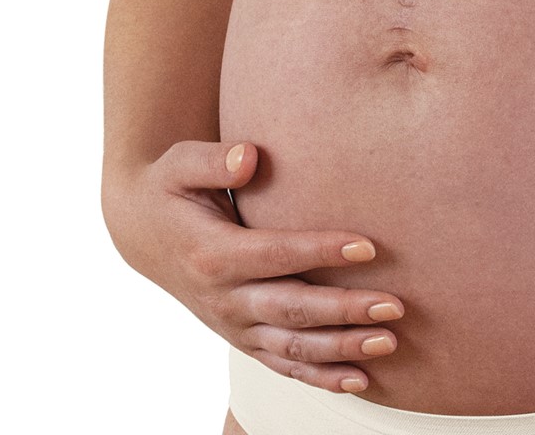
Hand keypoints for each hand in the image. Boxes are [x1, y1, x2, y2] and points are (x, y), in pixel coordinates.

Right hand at [104, 138, 406, 392]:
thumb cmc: (170, 187)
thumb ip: (213, 160)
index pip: (276, 255)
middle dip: (344, 311)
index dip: (321, 251)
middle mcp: (223, 298)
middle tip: (393, 305)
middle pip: (291, 309)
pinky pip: (282, 366)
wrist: (141, 230)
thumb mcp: (179, 164)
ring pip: (292, 348)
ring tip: (389, 342)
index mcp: (212, 254)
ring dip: (341, 349)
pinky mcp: (240, 338)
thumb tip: (249, 155)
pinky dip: (320, 378)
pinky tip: (359, 380)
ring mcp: (232, 325)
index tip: (368, 246)